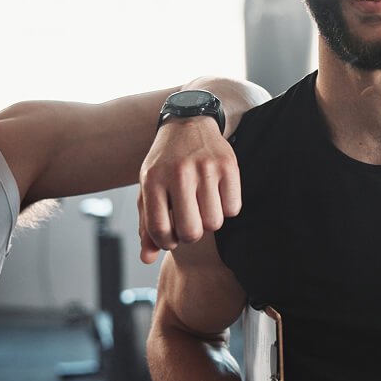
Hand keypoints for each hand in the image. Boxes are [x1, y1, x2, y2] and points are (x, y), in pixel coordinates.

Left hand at [138, 117, 241, 260]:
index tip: (171, 237)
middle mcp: (178, 172)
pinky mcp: (229, 165)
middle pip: (191, 232)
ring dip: (210, 221)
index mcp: (153, 179)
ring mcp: (205, 167)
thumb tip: (147, 259)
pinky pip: (234, 208)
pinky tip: (218, 195)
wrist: (188, 122)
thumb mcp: (149, 189)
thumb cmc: (166, 163)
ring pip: (215, 223)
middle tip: (190, 223)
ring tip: (203, 206)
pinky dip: (227, 208)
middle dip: (191, 235)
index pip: (160, 230)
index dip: (166, 243)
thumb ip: (146, 225)